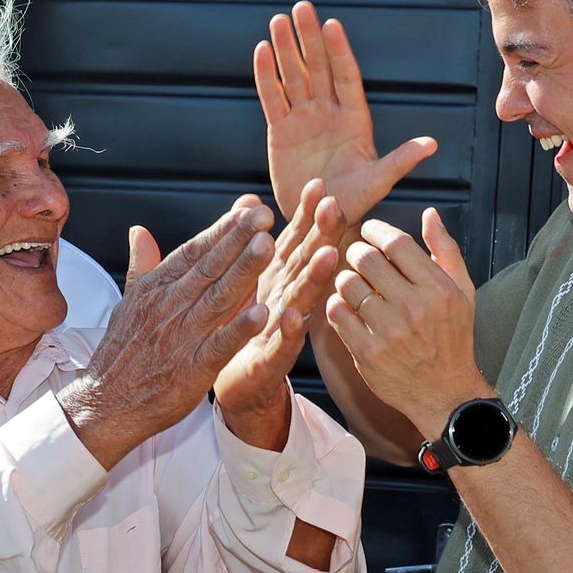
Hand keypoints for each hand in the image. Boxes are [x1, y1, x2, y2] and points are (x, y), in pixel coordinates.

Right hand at [59, 197, 274, 469]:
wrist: (104, 404)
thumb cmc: (121, 352)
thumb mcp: (128, 303)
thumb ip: (142, 266)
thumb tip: (139, 231)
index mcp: (158, 289)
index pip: (195, 251)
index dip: (223, 228)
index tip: (249, 206)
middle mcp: (170, 307)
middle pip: (209, 267)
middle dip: (238, 238)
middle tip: (265, 214)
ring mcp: (182, 337)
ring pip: (218, 298)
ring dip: (244, 271)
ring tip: (269, 245)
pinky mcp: (192, 369)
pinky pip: (220, 345)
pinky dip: (240, 329)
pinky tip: (264, 312)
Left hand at [214, 179, 346, 449]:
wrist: (238, 386)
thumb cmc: (246, 328)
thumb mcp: (249, 278)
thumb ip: (253, 241)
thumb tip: (249, 199)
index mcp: (278, 279)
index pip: (296, 240)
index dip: (308, 214)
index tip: (318, 186)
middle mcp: (288, 300)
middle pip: (307, 263)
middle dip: (322, 235)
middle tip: (334, 207)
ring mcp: (283, 331)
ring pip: (303, 300)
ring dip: (315, 278)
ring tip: (326, 256)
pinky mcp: (271, 362)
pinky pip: (281, 346)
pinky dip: (287, 330)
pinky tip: (292, 316)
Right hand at [255, 1, 436, 221]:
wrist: (321, 219)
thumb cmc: (355, 202)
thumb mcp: (378, 182)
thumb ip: (400, 161)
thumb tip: (431, 144)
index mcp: (355, 119)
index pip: (346, 77)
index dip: (339, 51)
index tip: (332, 25)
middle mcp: (329, 112)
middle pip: (318, 68)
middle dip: (310, 38)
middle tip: (301, 8)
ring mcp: (304, 119)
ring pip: (294, 76)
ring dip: (286, 49)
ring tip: (278, 21)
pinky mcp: (280, 131)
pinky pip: (272, 98)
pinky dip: (266, 76)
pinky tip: (262, 51)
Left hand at [324, 209, 490, 444]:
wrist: (445, 394)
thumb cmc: (453, 339)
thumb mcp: (462, 292)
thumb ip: (445, 250)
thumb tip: (429, 215)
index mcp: (437, 289)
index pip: (396, 243)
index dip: (376, 230)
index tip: (369, 231)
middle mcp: (413, 308)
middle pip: (366, 259)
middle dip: (356, 252)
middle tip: (357, 257)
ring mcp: (388, 331)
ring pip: (346, 284)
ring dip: (345, 279)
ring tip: (354, 285)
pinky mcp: (366, 352)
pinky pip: (336, 313)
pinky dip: (337, 305)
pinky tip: (348, 308)